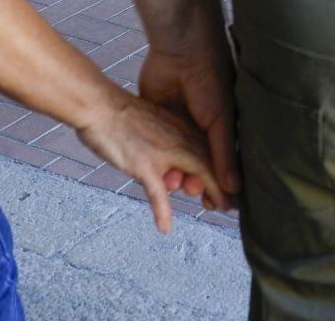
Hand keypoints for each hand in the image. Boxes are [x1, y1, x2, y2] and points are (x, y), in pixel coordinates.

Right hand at [74, 89, 219, 232]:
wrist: (100, 106)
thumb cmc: (121, 115)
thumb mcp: (155, 124)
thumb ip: (169, 140)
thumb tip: (172, 157)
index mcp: (182, 129)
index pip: (211, 150)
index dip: (224, 167)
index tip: (231, 182)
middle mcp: (179, 140)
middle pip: (211, 165)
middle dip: (224, 184)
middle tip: (234, 202)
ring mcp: (163, 154)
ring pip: (195, 177)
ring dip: (209, 193)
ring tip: (219, 207)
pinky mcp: (143, 165)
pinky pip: (157, 193)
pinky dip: (163, 211)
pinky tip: (166, 227)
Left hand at [134, 39, 241, 213]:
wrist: (182, 53)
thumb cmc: (210, 83)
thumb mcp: (220, 121)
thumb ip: (224, 155)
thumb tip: (233, 188)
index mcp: (220, 130)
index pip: (223, 166)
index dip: (222, 186)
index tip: (221, 207)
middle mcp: (200, 131)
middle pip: (198, 168)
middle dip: (197, 183)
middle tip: (193, 193)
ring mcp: (178, 126)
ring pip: (177, 162)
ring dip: (176, 175)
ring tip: (173, 183)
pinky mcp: (157, 120)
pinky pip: (157, 148)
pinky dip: (157, 162)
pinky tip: (156, 176)